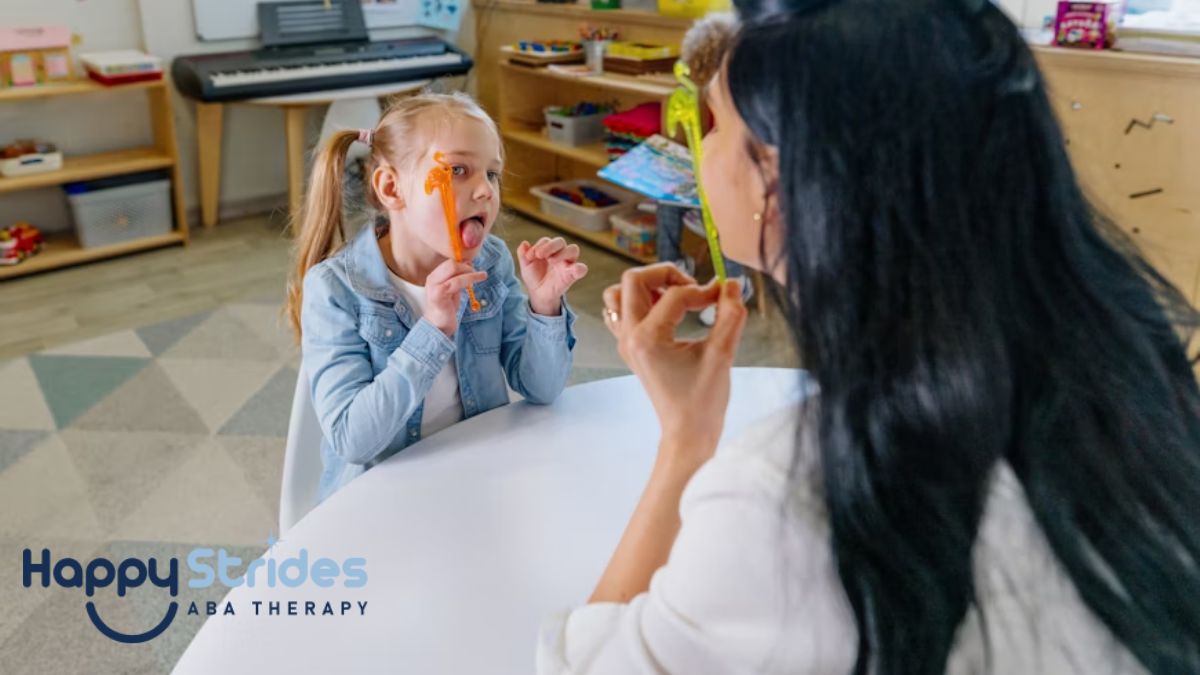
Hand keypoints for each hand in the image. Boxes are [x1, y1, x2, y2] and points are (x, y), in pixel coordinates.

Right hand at [424, 259, 487, 336]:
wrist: (438, 326)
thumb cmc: (445, 309)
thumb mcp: (452, 290)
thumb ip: (458, 278)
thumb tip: (468, 263)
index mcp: (434, 277)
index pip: (449, 262)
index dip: (463, 262)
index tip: (474, 266)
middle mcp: (432, 279)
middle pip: (450, 263)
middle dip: (466, 266)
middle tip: (477, 273)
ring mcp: (434, 286)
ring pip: (454, 269)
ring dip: (471, 272)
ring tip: (482, 276)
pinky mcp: (439, 294)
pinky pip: (457, 281)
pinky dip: (470, 279)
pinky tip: (477, 281)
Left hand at [518, 237, 588, 315]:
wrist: (538, 294)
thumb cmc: (534, 277)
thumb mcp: (526, 266)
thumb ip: (523, 254)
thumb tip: (524, 243)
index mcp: (548, 249)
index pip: (546, 241)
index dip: (538, 245)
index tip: (530, 256)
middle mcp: (559, 253)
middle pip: (560, 241)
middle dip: (550, 246)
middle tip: (540, 255)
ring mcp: (567, 263)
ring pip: (573, 249)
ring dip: (562, 253)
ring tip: (551, 261)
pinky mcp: (572, 275)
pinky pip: (582, 269)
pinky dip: (580, 268)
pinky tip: (574, 270)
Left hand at [603, 264, 747, 466]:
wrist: (687, 433)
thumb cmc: (704, 400)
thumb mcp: (722, 355)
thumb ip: (730, 315)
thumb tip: (730, 283)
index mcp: (648, 338)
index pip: (675, 295)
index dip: (704, 290)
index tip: (723, 298)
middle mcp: (629, 337)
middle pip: (633, 280)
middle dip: (665, 274)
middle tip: (692, 288)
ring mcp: (625, 342)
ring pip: (619, 294)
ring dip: (647, 287)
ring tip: (676, 299)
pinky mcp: (630, 348)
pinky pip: (622, 312)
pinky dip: (641, 303)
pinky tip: (668, 314)